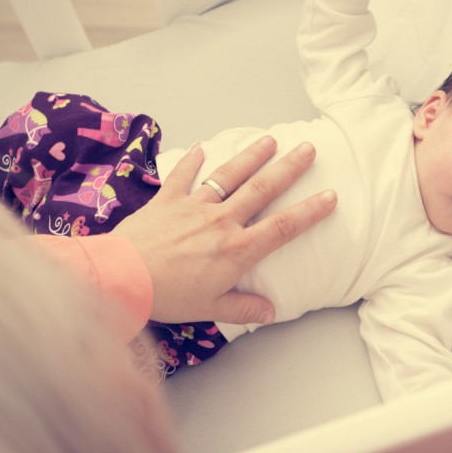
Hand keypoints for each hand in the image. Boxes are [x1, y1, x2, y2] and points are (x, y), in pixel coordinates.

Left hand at [113, 136, 336, 324]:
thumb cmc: (167, 296)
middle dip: (289, 167)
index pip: (283, 227)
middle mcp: (222, 221)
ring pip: (229, 175)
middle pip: (263, 189)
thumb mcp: (210, 308)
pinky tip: (202, 148)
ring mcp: (195, 206)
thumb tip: (270, 312)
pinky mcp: (168, 200)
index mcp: (237, 250)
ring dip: (252, 156)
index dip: (310, 211)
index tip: (330, 196)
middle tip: (308, 149)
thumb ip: (243, 308)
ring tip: (270, 140)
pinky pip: (183, 176)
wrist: (121, 277)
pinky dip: (192, 161)